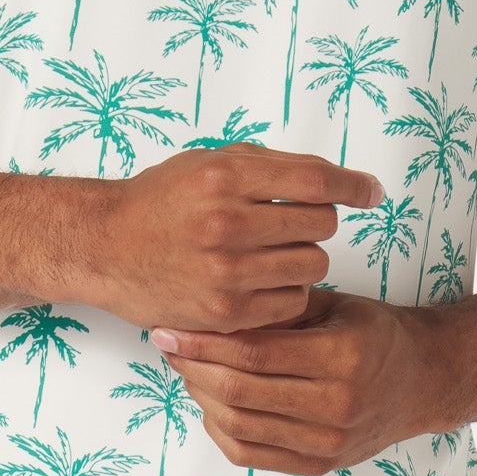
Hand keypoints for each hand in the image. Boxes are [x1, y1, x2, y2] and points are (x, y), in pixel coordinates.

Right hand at [91, 143, 384, 335]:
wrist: (105, 246)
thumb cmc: (162, 201)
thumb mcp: (209, 163)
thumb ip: (269, 167)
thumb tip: (338, 181)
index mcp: (226, 176)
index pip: (315, 178)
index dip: (353, 184)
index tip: (371, 192)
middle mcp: (226, 221)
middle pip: (320, 222)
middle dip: (317, 221)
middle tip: (296, 224)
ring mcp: (225, 271)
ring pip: (311, 264)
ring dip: (302, 258)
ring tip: (272, 254)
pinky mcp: (225, 312)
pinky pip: (292, 302)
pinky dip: (288, 292)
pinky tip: (262, 281)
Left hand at [148, 287, 441, 475]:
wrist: (421, 381)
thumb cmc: (372, 332)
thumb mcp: (333, 304)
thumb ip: (279, 306)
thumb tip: (211, 301)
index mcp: (343, 357)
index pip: (254, 353)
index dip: (203, 342)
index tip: (170, 328)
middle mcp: (338, 405)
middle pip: (240, 391)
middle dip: (192, 367)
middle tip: (168, 345)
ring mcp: (330, 443)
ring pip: (239, 426)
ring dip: (201, 397)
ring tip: (186, 369)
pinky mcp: (321, 465)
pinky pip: (251, 455)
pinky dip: (219, 430)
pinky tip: (210, 401)